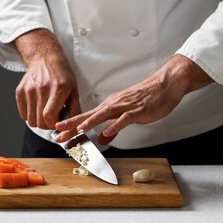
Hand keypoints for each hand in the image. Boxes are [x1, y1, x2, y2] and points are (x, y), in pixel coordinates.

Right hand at [14, 29, 79, 128]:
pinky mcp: (20, 91)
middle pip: (39, 121)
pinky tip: (37, 108)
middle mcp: (41, 89)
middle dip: (47, 125)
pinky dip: (29, 115)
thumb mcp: (74, 90)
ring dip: (38, 121)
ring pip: (30, 120)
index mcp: (57, 89)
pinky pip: (22, 114)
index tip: (57, 123)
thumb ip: (75, 109)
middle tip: (52, 118)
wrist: (45, 58)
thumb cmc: (61, 75)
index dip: (53, 125)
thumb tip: (74, 126)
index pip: (49, 116)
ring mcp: (29, 90)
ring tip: (44, 112)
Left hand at [54, 55, 211, 142]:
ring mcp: (124, 106)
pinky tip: (107, 134)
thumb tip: (103, 139)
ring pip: (103, 115)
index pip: (86, 117)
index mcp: (109, 106)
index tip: (58, 133)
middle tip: (57, 133)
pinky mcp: (137, 110)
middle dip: (72, 125)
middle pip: (89, 116)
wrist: (165, 84)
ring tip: (78, 130)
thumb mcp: (128, 115)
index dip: (71, 125)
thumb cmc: (148, 97)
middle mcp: (113, 105)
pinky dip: (115, 126)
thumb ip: (114, 128)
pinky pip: (124, 119)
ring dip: (90, 123)